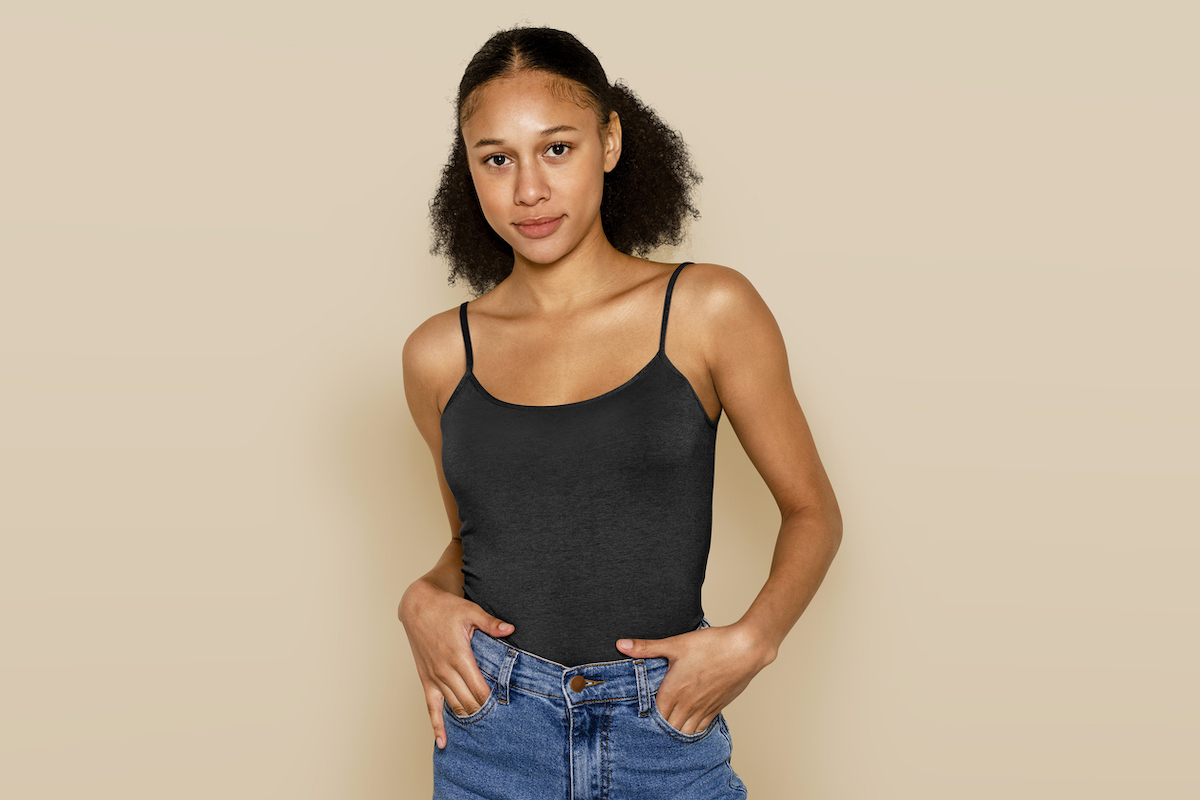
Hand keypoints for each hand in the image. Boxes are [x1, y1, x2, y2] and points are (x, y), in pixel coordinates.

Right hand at [398, 579, 513, 748]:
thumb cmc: (445, 608)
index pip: (480, 689)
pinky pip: (430, 708)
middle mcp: (446, 671)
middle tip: (500, 721)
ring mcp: (434, 678)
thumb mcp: (471, 611)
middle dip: (485, 712)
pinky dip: (437, 726)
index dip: (493, 701)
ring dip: (468, 718)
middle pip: (469, 702)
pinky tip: (443, 742)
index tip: (506, 708)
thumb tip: (510, 629)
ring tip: (484, 731)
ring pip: (454, 706)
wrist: (417, 606)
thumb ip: (491, 624)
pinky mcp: (426, 680)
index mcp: (459, 656)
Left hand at [615, 622, 775, 734]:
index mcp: (673, 691)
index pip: (653, 716)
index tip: (636, 716)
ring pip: (684, 732)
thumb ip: (646, 647)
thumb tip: (620, 644)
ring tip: (666, 726)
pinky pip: (701, 728)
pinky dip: (692, 730)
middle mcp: (687, 705)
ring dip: (674, 731)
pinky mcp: (717, 708)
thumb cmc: (712, 645)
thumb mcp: (675, 644)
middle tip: (648, 724)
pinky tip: (687, 724)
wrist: (746, 649)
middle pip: (667, 728)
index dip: (643, 719)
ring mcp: (703, 709)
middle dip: (657, 728)